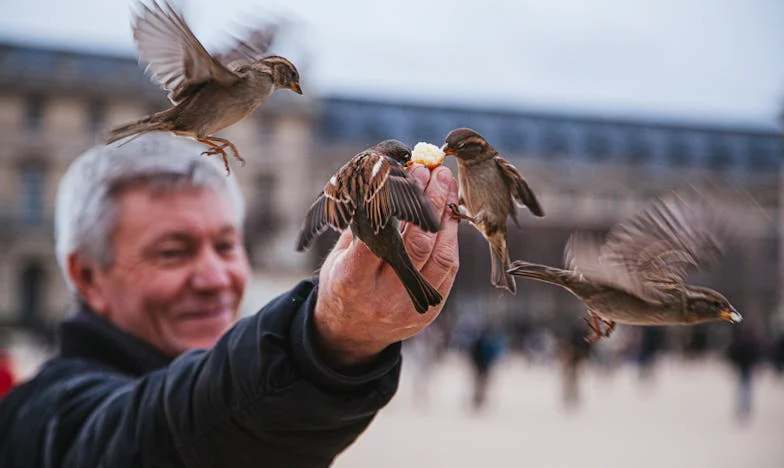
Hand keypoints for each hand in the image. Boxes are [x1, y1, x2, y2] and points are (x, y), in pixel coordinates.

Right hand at [313, 164, 459, 368]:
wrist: (350, 333)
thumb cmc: (342, 283)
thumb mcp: (338, 256)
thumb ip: (362, 227)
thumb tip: (386, 185)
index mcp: (351, 281)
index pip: (379, 238)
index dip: (396, 204)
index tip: (408, 174)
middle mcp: (382, 297)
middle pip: (416, 245)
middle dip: (430, 203)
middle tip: (435, 172)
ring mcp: (407, 307)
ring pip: (440, 257)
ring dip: (447, 217)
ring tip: (447, 186)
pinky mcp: (427, 312)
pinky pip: (448, 270)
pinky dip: (452, 239)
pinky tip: (450, 214)